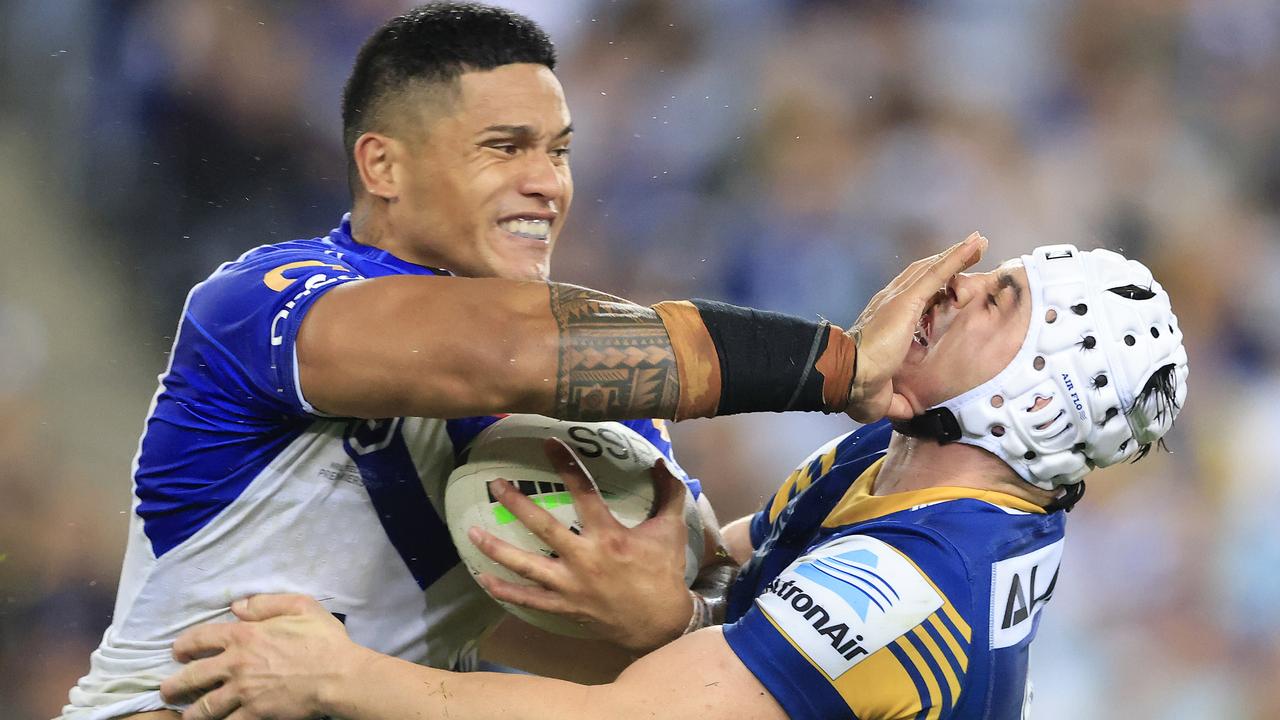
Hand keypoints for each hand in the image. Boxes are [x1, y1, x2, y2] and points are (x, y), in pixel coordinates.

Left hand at [160, 594, 368, 719]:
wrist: (338, 676)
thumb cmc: (323, 639)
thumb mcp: (300, 606)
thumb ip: (266, 603)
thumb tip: (237, 606)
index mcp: (244, 636)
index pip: (200, 638)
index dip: (184, 645)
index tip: (178, 651)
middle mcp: (236, 665)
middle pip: (193, 677)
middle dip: (174, 685)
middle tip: (167, 689)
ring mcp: (243, 692)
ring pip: (205, 707)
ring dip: (191, 712)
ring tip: (186, 715)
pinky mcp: (255, 714)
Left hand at [468, 438, 693, 652]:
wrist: (660, 622)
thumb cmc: (664, 572)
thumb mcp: (671, 529)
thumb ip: (668, 493)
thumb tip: (659, 462)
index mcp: (609, 535)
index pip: (583, 491)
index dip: (565, 464)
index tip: (548, 443)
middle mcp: (584, 559)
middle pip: (543, 527)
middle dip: (516, 504)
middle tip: (494, 485)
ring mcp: (571, 585)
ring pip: (526, 566)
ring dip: (497, 549)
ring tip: (471, 532)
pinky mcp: (565, 606)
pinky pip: (529, 599)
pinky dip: (504, 591)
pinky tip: (482, 578)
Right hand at [845, 232, 987, 421]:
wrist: (849, 377)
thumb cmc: (859, 388)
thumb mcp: (885, 394)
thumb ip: (896, 399)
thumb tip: (906, 411)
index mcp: (883, 322)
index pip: (912, 300)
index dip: (931, 291)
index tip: (948, 289)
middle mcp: (889, 303)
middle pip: (923, 276)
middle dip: (946, 264)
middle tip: (970, 252)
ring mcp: (898, 299)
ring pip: (933, 269)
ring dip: (956, 254)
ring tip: (978, 242)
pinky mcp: (907, 299)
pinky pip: (938, 272)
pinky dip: (957, 256)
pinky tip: (975, 244)